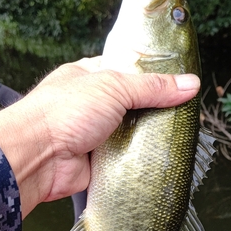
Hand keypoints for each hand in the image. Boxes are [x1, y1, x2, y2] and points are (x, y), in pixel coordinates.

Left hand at [0, 57, 199, 217]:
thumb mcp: (113, 86)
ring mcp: (96, 133)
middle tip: (184, 110)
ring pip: (132, 132)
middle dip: (155, 108)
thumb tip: (190, 84)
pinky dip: (141, 158)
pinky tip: (162, 155)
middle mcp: (93, 104)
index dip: (153, 75)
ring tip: (180, 133)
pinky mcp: (100, 160)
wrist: (40, 157)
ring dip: (150, 135)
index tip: (180, 80)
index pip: (128, 71)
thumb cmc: (65, 111)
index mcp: (90, 76)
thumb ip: (152, 86)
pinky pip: (127, 157)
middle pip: (133, 104)